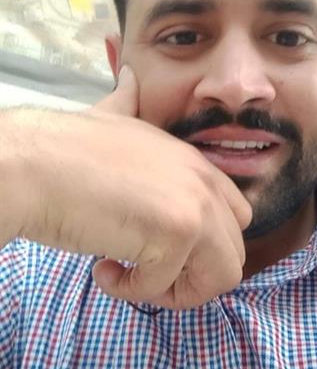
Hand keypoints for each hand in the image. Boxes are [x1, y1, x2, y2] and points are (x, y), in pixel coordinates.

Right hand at [20, 65, 251, 308]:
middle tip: (146, 272)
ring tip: (129, 275)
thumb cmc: (59, 149)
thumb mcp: (111, 116)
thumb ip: (129, 103)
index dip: (204, 247)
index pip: (236, 218)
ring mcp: (194, 207)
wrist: (28, 163)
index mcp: (194, 163)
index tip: (162, 251)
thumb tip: (130, 77)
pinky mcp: (176, 233)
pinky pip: (165, 288)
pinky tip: (102, 269)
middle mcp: (203, 182)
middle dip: (192, 276)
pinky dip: (130, 291)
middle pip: (234, 253)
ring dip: (173, 290)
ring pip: (221, 278)